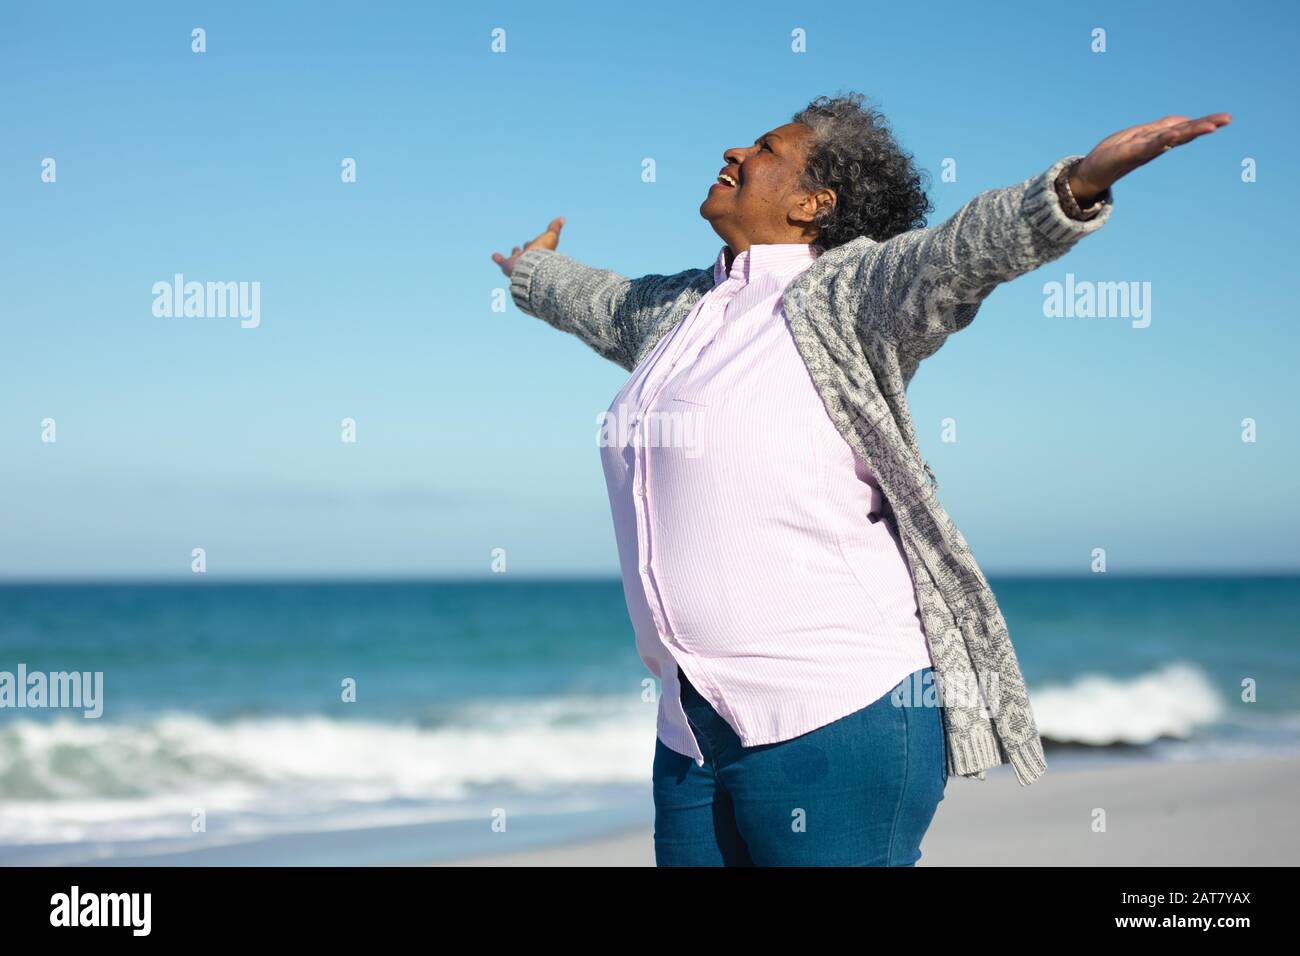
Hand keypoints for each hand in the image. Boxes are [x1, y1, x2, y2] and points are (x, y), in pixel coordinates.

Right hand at [491, 216, 565, 276]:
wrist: (532, 266)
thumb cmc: (542, 252)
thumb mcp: (550, 237)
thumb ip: (554, 228)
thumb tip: (562, 219)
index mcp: (538, 252)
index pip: (536, 246)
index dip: (535, 243)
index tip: (533, 241)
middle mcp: (528, 258)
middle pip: (527, 252)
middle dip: (527, 248)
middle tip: (526, 245)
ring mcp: (518, 262)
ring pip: (516, 257)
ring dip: (515, 253)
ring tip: (514, 249)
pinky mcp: (508, 265)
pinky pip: (501, 262)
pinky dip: (497, 258)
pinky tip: (494, 255)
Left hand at [1069, 112, 1231, 203]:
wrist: (1089, 173)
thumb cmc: (1113, 153)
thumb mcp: (1139, 135)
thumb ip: (1160, 128)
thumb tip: (1183, 121)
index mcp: (1157, 139)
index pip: (1183, 128)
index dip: (1202, 123)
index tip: (1224, 119)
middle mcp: (1154, 145)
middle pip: (1182, 133)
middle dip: (1204, 126)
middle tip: (1226, 119)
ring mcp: (1142, 149)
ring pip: (1170, 138)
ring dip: (1189, 131)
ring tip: (1209, 126)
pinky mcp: (1128, 153)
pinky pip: (1148, 145)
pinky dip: (1162, 140)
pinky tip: (1174, 134)